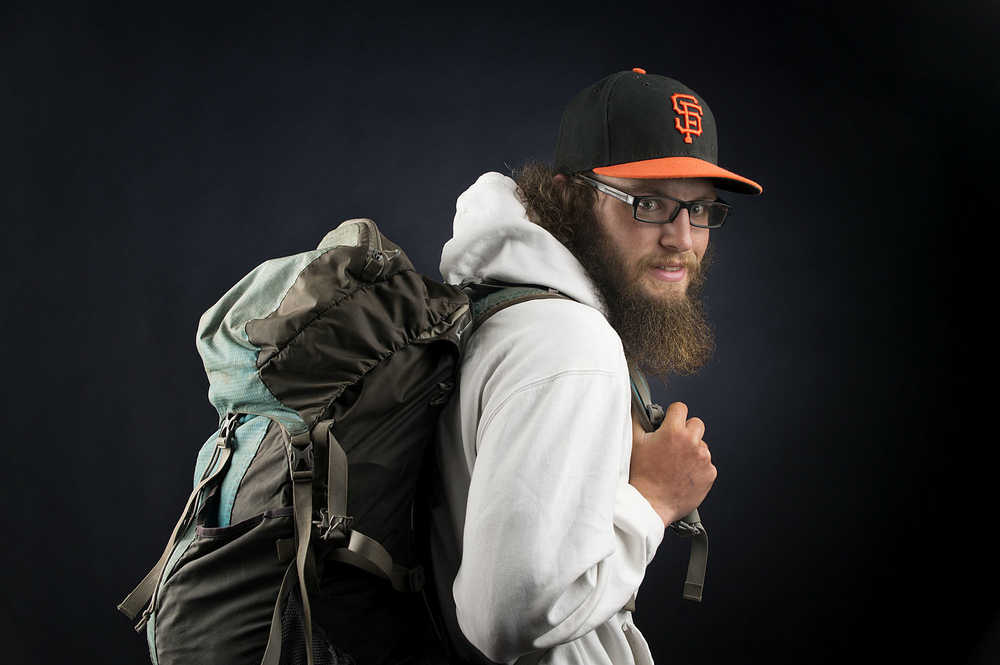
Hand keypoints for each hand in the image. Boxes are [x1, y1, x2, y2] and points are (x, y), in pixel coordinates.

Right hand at [629, 401, 716, 525]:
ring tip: (676, 464)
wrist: (649, 504)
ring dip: (692, 450)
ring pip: (702, 445)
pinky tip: (683, 475)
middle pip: (696, 424)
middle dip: (686, 431)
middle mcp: (692, 443)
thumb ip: (638, 419)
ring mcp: (703, 458)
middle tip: (673, 444)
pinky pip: (706, 464)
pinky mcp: (710, 474)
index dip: (673, 414)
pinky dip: (697, 467)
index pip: (680, 408)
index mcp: (674, 431)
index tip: (670, 422)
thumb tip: (638, 407)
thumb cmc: (641, 475)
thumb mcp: (634, 442)